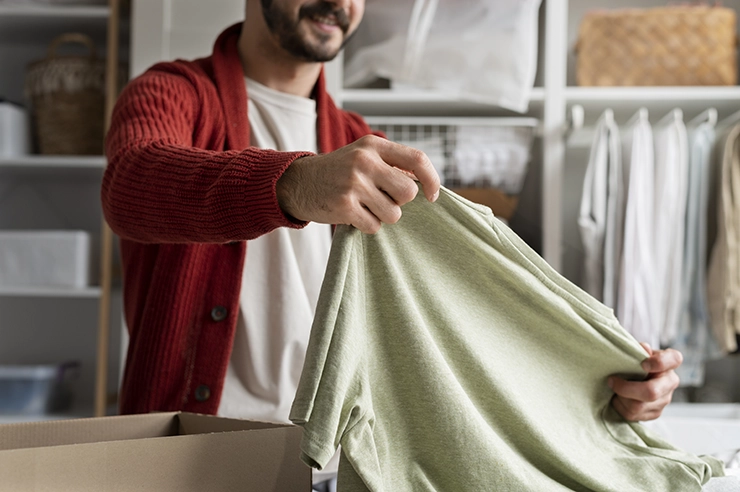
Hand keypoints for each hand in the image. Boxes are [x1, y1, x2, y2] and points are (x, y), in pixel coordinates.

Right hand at [276, 135, 440, 233]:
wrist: (297, 182)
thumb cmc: (338, 172)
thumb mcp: (363, 156)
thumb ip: (391, 164)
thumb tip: (425, 186)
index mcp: (373, 145)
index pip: (417, 159)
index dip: (431, 180)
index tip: (432, 196)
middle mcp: (365, 161)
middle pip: (408, 192)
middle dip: (399, 203)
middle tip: (381, 199)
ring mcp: (354, 183)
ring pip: (393, 214)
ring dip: (382, 216)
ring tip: (363, 206)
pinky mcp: (344, 206)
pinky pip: (374, 226)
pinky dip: (367, 225)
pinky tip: (352, 214)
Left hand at [609, 343, 682, 421]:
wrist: (633, 377)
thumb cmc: (634, 361)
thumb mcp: (636, 352)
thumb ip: (638, 350)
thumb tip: (644, 348)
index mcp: (670, 362)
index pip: (674, 359)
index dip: (659, 363)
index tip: (643, 364)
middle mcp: (670, 382)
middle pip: (651, 392)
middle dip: (626, 388)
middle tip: (611, 381)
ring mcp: (664, 400)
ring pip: (638, 406)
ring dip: (620, 398)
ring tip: (613, 389)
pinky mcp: (655, 413)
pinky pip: (633, 415)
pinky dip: (620, 406)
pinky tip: (618, 398)